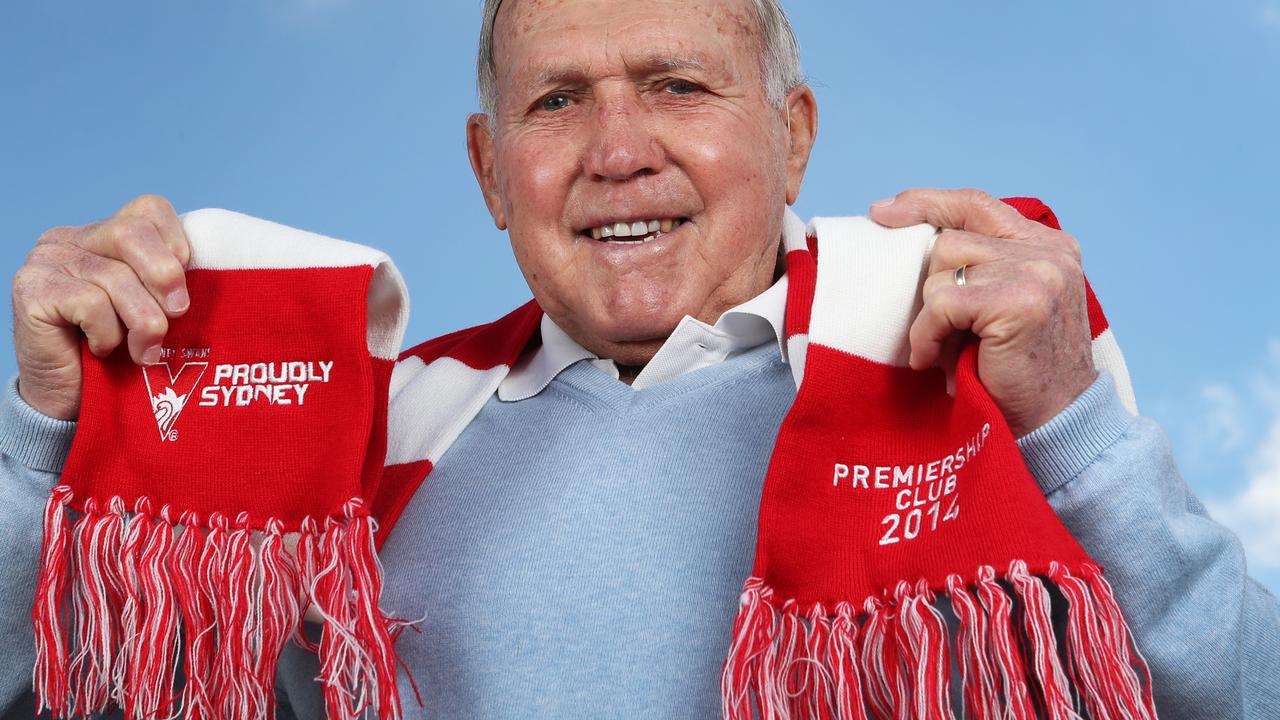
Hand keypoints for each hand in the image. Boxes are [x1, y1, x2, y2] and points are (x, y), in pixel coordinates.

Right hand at [11, 195, 190, 420]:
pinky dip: (108, 333)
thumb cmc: (120, 354)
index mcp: (103, 233)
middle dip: (165, 276)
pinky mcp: (31, 290)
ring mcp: (46, 261)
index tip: (186, 284)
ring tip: (145, 351)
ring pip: (115, 277)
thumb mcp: (155, 308)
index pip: (148, 210)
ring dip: (142, 322)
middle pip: (132, 231)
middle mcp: (70, 239)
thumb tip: (212, 270)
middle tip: (178, 313)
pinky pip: (91, 303)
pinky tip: (102, 349)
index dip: (176, 244)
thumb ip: (170, 282)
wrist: (72, 401)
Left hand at [868, 188, 1096, 436]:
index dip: (926, 203)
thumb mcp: (1000, 307)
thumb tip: (903, 236)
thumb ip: (978, 269)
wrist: (1056, 424)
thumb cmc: (1017, 372)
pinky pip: (942, 303)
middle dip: (932, 287)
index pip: (976, 204)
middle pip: (950, 240)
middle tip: (942, 333)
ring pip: (943, 269)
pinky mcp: (1021, 302)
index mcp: (1048, 245)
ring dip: (930, 315)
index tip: (882, 213)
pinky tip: (935, 361)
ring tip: (945, 349)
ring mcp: (1038, 272)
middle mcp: (1049, 251)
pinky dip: (928, 335)